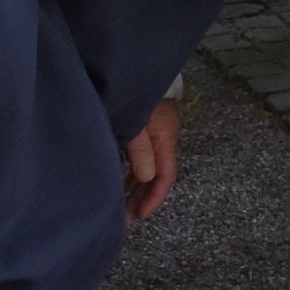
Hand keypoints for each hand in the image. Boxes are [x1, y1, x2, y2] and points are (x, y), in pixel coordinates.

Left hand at [124, 99, 180, 220]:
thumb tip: (146, 179)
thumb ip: (141, 151)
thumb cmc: (135, 96)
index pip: (166, 175)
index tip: (140, 215)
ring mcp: (156, 135)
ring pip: (149, 169)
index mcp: (166, 137)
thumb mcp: (136, 124)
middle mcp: (164, 138)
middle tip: (127, 219)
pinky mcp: (146, 132)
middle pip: (157, 176)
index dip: (154, 197)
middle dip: (143, 198)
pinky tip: (123, 186)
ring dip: (137, 189)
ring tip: (123, 208)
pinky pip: (142, 160)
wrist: (133, 70)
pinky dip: (133, 175)